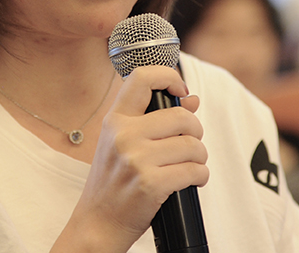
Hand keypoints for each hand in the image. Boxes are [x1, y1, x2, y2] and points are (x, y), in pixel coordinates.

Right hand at [54, 66, 207, 252]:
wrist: (98, 222)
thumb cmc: (113, 181)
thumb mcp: (124, 143)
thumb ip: (155, 118)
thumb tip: (192, 99)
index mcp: (115, 119)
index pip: (142, 78)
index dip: (169, 76)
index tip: (181, 90)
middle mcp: (123, 135)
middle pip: (182, 117)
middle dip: (195, 132)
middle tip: (188, 144)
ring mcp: (136, 159)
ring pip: (193, 145)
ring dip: (199, 158)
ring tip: (188, 165)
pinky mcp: (151, 183)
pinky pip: (194, 171)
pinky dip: (200, 176)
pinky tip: (191, 180)